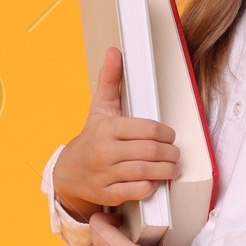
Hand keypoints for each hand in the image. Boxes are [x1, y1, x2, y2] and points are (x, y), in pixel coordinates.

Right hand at [54, 47, 178, 221]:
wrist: (69, 172)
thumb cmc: (92, 138)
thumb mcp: (100, 108)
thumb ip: (110, 80)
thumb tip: (115, 51)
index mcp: (107, 128)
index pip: (148, 130)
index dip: (166, 134)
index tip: (170, 136)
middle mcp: (105, 151)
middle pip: (150, 151)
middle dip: (170, 153)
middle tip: (176, 154)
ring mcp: (105, 174)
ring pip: (145, 172)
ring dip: (165, 171)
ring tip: (173, 168)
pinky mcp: (107, 194)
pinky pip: (136, 191)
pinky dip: (150, 187)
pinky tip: (156, 182)